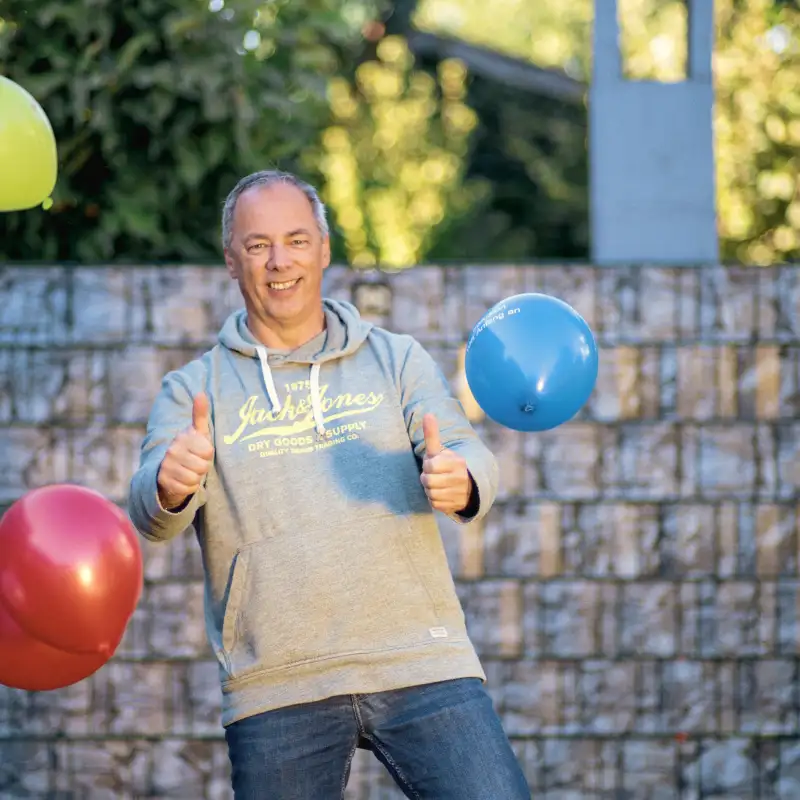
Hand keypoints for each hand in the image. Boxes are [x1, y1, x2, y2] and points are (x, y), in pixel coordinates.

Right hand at [157, 393, 214, 510]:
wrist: (170, 470)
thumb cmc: (190, 449)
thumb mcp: (197, 432)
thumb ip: (200, 414)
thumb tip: (201, 393)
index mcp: (183, 437)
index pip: (209, 451)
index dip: (208, 454)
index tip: (200, 452)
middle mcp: (172, 450)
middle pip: (203, 466)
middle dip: (202, 467)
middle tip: (194, 463)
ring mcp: (166, 466)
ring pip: (195, 478)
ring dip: (196, 477)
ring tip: (188, 471)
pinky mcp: (164, 481)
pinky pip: (187, 488)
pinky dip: (188, 487)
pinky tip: (182, 480)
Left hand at [420, 414, 471, 514]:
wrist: (468, 485)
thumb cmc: (448, 465)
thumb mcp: (441, 450)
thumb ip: (432, 434)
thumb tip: (428, 414)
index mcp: (457, 462)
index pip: (430, 465)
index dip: (428, 465)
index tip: (434, 464)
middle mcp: (461, 478)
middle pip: (428, 481)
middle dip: (427, 478)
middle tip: (434, 475)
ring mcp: (459, 493)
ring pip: (430, 493)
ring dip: (430, 489)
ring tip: (438, 484)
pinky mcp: (455, 506)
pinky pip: (434, 503)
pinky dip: (434, 499)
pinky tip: (441, 493)